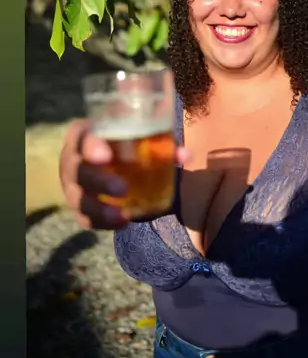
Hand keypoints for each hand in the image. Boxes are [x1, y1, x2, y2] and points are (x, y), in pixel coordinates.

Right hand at [59, 119, 190, 229]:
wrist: (109, 156)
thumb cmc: (122, 140)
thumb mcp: (137, 135)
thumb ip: (161, 142)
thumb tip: (185, 155)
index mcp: (83, 135)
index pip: (81, 138)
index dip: (90, 147)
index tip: (106, 156)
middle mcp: (72, 159)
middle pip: (76, 171)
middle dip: (97, 181)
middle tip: (122, 189)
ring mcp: (73, 185)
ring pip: (77, 200)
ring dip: (98, 209)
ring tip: (121, 215)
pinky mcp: (79, 205)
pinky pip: (85, 218)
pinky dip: (102, 223)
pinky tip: (123, 223)